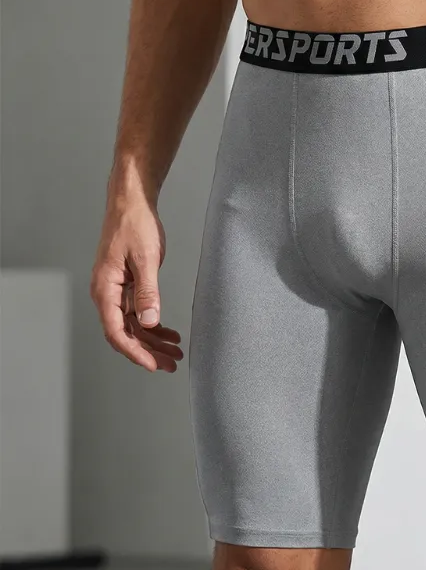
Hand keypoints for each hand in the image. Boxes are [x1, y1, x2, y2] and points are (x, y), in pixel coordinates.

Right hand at [90, 192, 182, 371]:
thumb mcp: (145, 259)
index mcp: (105, 289)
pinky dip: (154, 325)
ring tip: (176, 351)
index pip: (117, 332)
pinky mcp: (127, 286)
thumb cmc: (134, 226)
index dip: (135, 352)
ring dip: (154, 341)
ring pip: (134, 326)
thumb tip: (149, 321)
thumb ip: (147, 291)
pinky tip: (170, 333)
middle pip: (126, 334)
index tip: (153, 365)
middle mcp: (107, 294)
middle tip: (172, 364)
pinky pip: (138, 313)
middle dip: (149, 351)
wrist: (131, 203)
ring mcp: (116, 291)